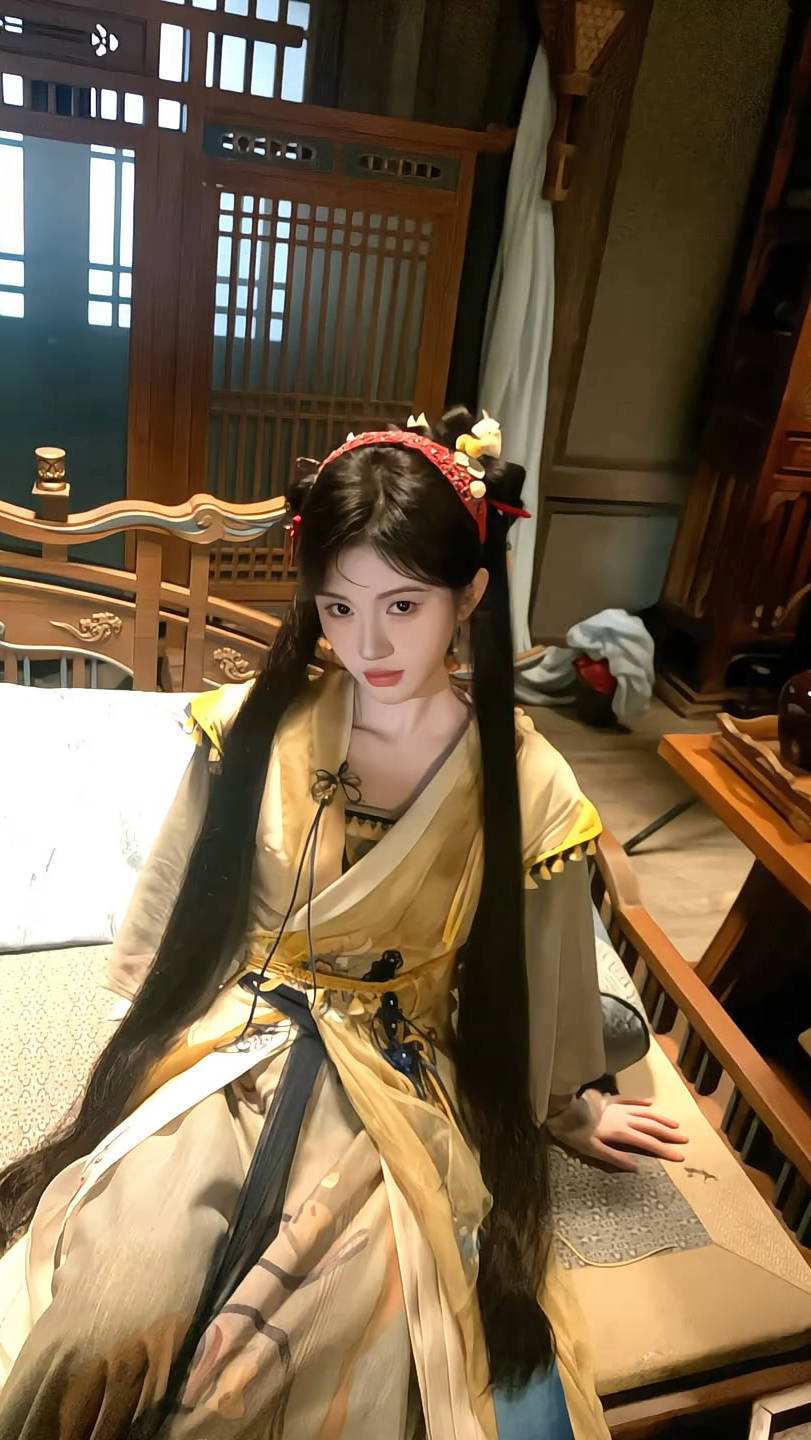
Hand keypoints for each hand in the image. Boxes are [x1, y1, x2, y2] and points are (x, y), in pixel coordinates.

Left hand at [546, 1090, 687, 1171]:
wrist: (562, 1108)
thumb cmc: (574, 1132)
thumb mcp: (592, 1150)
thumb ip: (614, 1157)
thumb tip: (636, 1166)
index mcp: (621, 1132)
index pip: (648, 1142)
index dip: (665, 1149)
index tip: (680, 1156)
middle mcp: (624, 1118)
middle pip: (651, 1126)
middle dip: (669, 1134)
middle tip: (685, 1139)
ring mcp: (618, 1107)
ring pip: (644, 1112)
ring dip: (660, 1118)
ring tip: (675, 1123)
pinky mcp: (610, 1100)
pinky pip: (630, 1100)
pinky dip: (642, 1102)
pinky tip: (651, 1102)